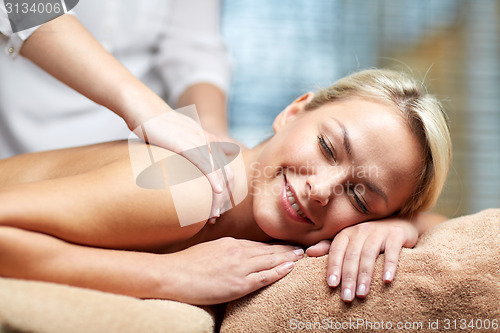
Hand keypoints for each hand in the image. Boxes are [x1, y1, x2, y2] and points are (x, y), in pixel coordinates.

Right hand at [131, 110, 242, 221]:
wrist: (143, 108)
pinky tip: (218, 191)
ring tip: (215, 213)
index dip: (224, 188)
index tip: (216, 207)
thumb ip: (184, 152)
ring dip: (218, 195)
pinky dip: (213, 178)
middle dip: (223, 197)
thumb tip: (182, 169)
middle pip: (225, 172)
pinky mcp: (186, 144)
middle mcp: (206, 141)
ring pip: (217, 171)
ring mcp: (197, 142)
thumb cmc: (155, 126)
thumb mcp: (176, 138)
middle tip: (215, 216)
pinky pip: (205, 164)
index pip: (224, 168)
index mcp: (206, 140)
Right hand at [159, 237, 303, 304]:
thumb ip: (224, 250)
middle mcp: (239, 252)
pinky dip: (279, 272)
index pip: (258, 245)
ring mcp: (240, 267)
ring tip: (300, 256)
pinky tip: (290, 268)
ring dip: (287, 258)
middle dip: (286, 249)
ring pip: (270, 261)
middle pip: (268, 250)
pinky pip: (264, 277)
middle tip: (301, 248)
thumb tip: (232, 253)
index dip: (274, 245)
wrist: (173, 274)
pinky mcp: (239, 284)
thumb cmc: (186, 264)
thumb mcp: (208, 249)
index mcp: (231, 243)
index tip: (285, 245)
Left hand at [306, 218, 417, 301]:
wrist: (399, 223)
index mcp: (347, 233)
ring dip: (364, 276)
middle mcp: (361, 230)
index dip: (333, 267)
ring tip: (362, 294)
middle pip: (352, 256)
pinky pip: (392, 251)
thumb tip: (308, 252)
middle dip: (348, 278)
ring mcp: (379, 232)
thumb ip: (329, 247)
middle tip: (346, 298)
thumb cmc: (370, 237)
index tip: (332, 285)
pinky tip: (387, 280)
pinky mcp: (396, 235)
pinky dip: (389, 265)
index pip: (336, 250)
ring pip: (369, 255)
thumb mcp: (349, 240)